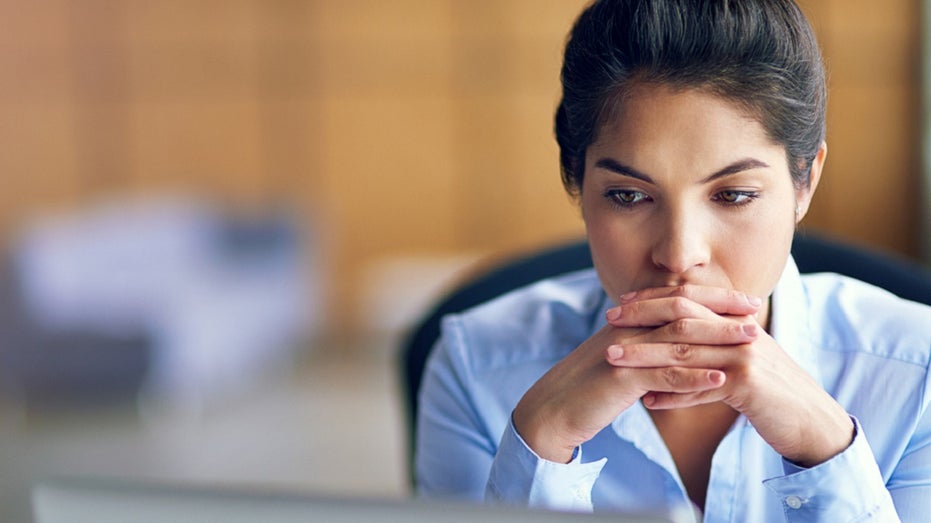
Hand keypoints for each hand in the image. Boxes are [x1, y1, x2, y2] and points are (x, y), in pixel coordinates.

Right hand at [511, 286, 759, 462]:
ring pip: (678, 338)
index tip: (745, 301)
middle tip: (756, 313)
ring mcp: (624, 351)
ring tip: (752, 343)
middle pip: (682, 310)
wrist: (552, 409)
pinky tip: (721, 380)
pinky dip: (694, 377)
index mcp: (629, 321)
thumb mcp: (620, 359)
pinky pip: (663, 375)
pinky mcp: (621, 378)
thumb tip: (677, 342)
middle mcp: (627, 328)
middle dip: (722, 310)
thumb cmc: (588, 388)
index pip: (677, 299)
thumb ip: (647, 346)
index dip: (713, 297)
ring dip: (718, 339)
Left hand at [605, 285, 853, 466]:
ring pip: (685, 351)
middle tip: (608, 320)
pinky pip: (700, 387)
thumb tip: (670, 353)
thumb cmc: (771, 394)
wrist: (812, 421)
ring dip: (645, 355)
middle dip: (641, 317)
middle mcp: (740, 331)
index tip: (621, 304)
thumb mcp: (739, 363)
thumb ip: (710, 350)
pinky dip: (672, 394)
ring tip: (613, 359)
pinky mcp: (748, 384)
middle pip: (682, 317)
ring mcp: (745, 356)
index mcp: (736, 321)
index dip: (653, 299)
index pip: (689, 300)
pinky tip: (647, 402)